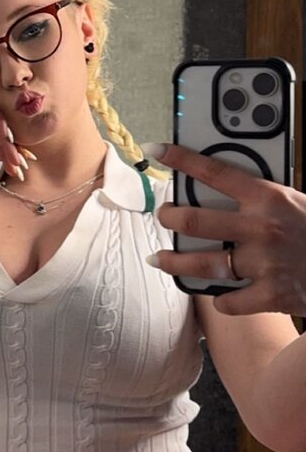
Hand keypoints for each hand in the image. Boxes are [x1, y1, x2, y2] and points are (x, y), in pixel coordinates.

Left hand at [143, 142, 305, 316]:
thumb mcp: (295, 201)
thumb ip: (262, 197)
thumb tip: (223, 189)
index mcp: (269, 196)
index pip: (214, 171)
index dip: (181, 159)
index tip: (158, 150)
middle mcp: (261, 227)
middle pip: (195, 219)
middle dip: (170, 216)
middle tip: (163, 214)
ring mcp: (264, 263)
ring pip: (202, 263)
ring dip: (174, 260)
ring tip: (158, 258)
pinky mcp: (270, 295)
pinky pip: (228, 300)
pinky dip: (219, 299)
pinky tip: (213, 295)